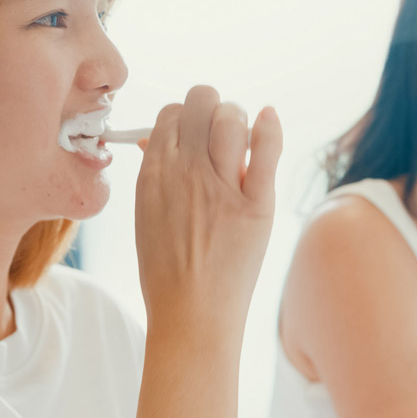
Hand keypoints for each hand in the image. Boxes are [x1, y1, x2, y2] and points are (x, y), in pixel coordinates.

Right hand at [133, 86, 282, 337]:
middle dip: (213, 109)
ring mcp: (221, 188)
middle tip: (221, 135)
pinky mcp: (256, 206)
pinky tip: (269, 119)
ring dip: (238, 120)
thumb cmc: (167, 269)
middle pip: (202, 101)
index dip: (187, 117)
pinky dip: (270, 127)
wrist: (191, 316)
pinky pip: (266, 151)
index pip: (172, 112)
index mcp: (154, 173)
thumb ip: (153, 172)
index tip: (196, 135)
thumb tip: (155, 137)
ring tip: (242, 144)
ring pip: (232, 117)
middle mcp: (185, 172)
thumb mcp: (146, 213)